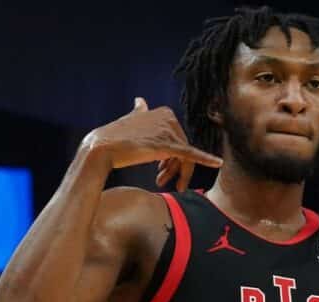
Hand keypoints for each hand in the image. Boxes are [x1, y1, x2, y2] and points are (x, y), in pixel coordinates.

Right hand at [82, 97, 222, 190]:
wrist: (100, 148)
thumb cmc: (113, 137)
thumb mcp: (130, 119)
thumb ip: (139, 112)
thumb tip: (140, 100)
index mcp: (164, 112)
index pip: (177, 138)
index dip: (172, 156)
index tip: (161, 168)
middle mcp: (168, 118)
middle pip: (182, 148)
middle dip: (175, 167)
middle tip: (164, 181)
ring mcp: (168, 131)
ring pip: (184, 156)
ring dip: (177, 173)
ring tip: (164, 183)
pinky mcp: (167, 145)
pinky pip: (190, 154)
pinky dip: (206, 159)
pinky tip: (217, 163)